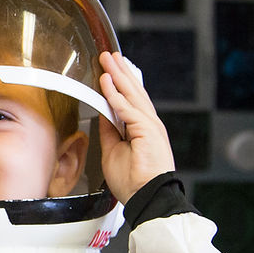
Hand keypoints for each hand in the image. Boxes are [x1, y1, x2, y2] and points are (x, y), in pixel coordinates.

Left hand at [97, 51, 174, 203]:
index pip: (130, 100)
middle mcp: (148, 124)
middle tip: (109, 55)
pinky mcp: (147, 130)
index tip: (110, 71)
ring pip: (132, 94)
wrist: (147, 196)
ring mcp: (150, 125)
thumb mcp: (113, 151)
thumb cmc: (133, 181)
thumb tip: (103, 113)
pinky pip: (127, 108)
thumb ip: (109, 131)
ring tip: (108, 60)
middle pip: (133, 92)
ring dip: (118, 75)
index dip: (120, 84)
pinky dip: (115, 94)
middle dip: (120, 72)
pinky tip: (107, 82)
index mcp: (142, 129)